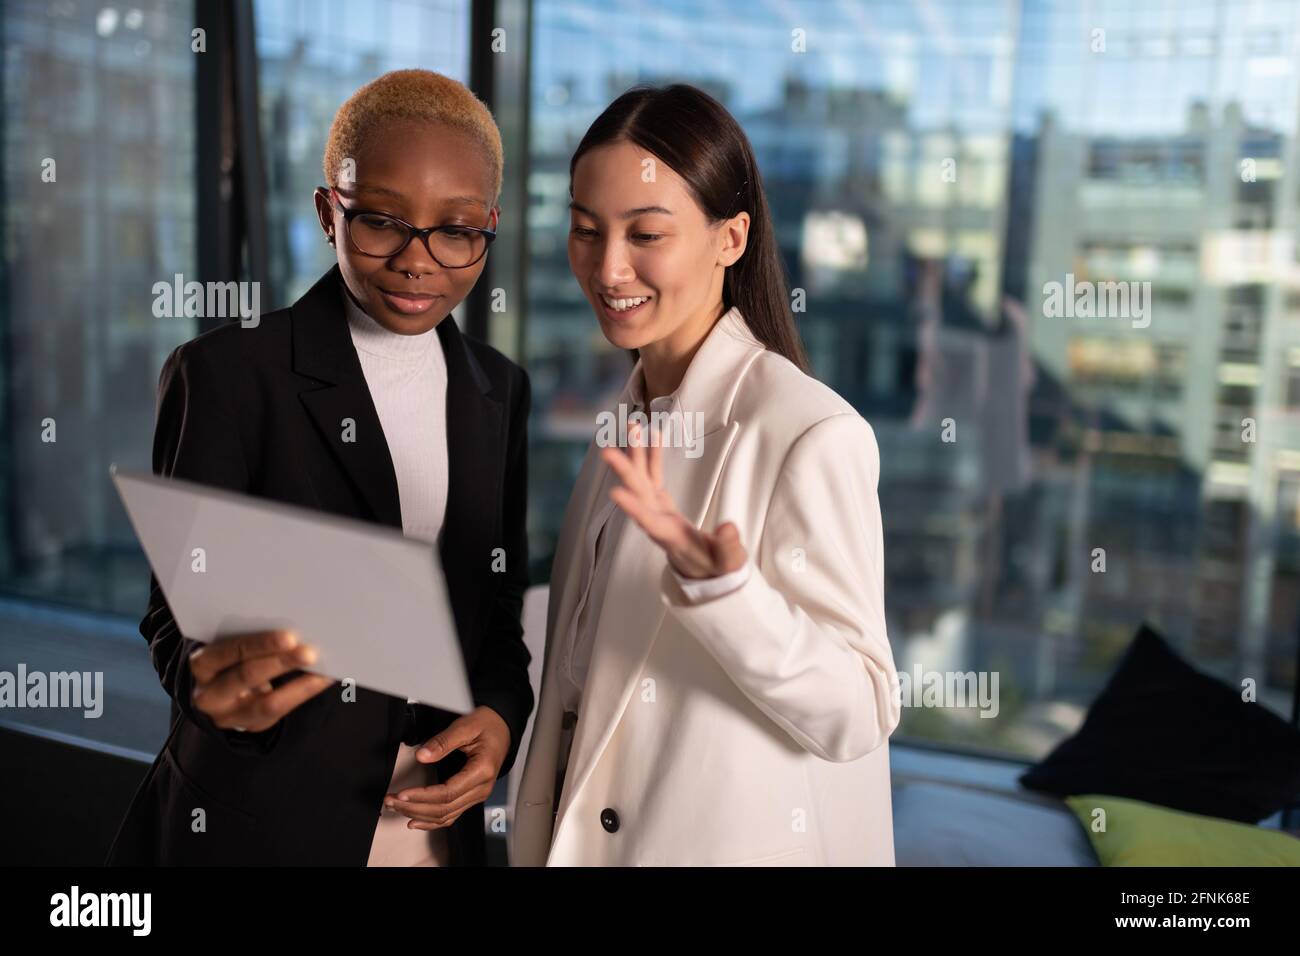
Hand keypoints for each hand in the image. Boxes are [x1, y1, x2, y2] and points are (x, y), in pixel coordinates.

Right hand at [189, 629, 333, 732]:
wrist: (221, 692)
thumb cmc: (231, 658)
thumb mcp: (229, 648)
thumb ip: (249, 639)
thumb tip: (295, 622)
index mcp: (202, 664)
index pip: (228, 652)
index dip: (260, 644)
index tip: (290, 636)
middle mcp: (208, 694)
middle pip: (246, 676)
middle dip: (281, 663)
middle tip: (310, 652)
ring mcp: (228, 716)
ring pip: (266, 703)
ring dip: (299, 686)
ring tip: (322, 670)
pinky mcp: (250, 727)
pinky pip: (281, 712)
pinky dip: (304, 693)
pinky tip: (323, 680)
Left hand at [386, 705, 510, 829]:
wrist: (501, 727)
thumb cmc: (487, 725)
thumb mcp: (466, 725)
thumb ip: (443, 741)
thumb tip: (423, 756)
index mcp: (482, 770)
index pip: (448, 793)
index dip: (422, 797)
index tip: (402, 794)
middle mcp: (482, 787)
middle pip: (444, 808)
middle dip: (414, 807)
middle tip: (391, 800)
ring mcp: (477, 794)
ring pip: (446, 815)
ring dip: (419, 814)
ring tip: (397, 807)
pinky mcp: (471, 796)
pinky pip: (451, 815)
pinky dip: (432, 822)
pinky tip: (415, 821)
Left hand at [601, 422, 746, 578]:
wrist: (704, 572)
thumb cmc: (716, 567)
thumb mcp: (728, 562)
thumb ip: (728, 547)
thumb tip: (727, 527)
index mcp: (670, 538)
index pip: (649, 522)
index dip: (632, 507)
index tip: (615, 492)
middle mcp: (657, 521)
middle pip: (639, 493)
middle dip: (625, 471)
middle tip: (608, 451)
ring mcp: (657, 510)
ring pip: (642, 479)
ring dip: (635, 454)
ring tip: (632, 427)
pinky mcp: (661, 503)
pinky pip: (654, 475)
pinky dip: (652, 456)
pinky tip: (652, 436)